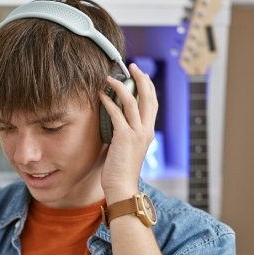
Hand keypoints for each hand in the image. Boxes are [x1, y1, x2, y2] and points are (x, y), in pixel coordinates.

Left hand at [99, 62, 157, 202]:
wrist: (122, 188)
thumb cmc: (121, 172)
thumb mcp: (126, 149)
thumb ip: (124, 135)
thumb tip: (114, 123)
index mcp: (148, 133)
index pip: (152, 104)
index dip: (147, 87)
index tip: (139, 75)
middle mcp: (146, 130)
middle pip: (148, 97)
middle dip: (140, 78)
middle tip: (131, 66)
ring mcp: (136, 133)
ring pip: (133, 101)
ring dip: (121, 86)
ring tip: (110, 78)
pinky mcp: (124, 137)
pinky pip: (117, 113)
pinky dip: (109, 102)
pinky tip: (101, 95)